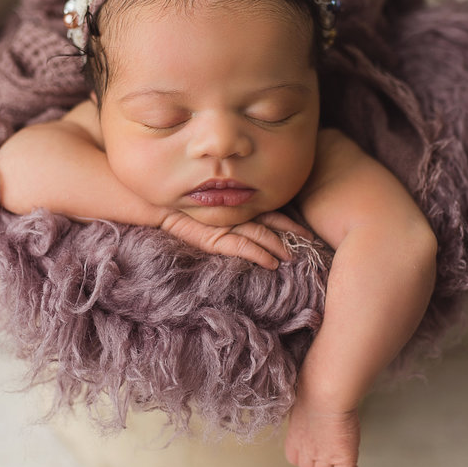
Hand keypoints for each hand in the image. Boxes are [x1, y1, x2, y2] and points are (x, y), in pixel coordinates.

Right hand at [159, 210, 314, 269]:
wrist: (155, 204)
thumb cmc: (182, 203)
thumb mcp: (211, 208)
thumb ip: (230, 211)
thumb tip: (255, 228)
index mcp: (237, 205)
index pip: (270, 212)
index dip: (289, 223)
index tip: (307, 233)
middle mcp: (234, 212)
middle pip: (271, 222)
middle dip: (292, 233)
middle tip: (312, 243)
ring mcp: (224, 223)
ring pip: (260, 234)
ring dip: (279, 246)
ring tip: (295, 257)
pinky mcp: (213, 236)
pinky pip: (241, 247)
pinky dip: (258, 255)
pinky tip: (271, 263)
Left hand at [284, 397, 368, 466]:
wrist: (325, 391)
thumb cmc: (315, 385)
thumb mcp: (304, 397)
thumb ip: (308, 405)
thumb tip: (315, 397)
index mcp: (295, 436)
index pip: (294, 458)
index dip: (302, 465)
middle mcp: (306, 451)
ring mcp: (324, 457)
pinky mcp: (342, 458)